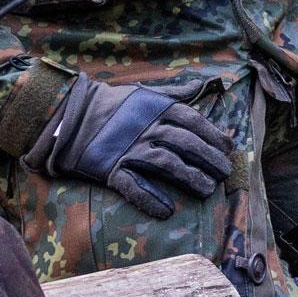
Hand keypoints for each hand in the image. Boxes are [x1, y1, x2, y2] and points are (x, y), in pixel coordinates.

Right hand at [30, 76, 233, 216]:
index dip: (214, 136)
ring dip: (189, 178)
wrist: (68, 115)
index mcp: (158, 110)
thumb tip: (201, 85)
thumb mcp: (145, 93)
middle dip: (209, 159)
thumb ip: (175, 93)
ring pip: (166, 164)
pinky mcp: (110, 169)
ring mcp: (128, 149)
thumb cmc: (112, 104)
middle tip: (224, 173)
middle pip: (185, 144)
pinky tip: (166, 212)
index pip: (194, 122)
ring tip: (207, 191)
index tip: (229, 149)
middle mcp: (147, 129)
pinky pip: (131, 186)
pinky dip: (148, 199)